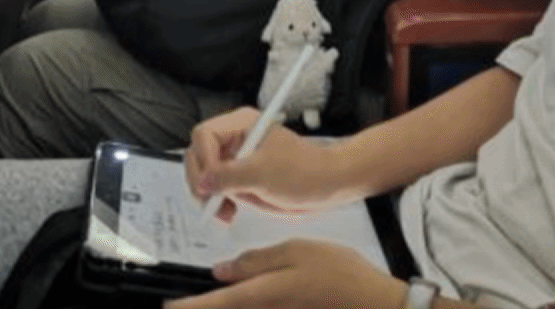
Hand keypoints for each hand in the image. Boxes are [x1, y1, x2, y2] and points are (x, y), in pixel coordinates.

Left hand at [164, 241, 406, 308]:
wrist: (374, 303)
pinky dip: (245, 305)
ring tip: (209, 300)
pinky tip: (245, 295)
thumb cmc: (339, 273)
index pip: (214, 305)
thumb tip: (222, 271)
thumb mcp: (297, 251)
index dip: (187, 308)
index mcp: (262, 295)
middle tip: (180, 305)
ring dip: (224, 306)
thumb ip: (257, 261)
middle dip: (204, 308)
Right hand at [183, 108, 351, 222]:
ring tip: (223, 211)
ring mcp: (236, 160)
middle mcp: (236, 139)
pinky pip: (216, 189)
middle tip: (210, 201)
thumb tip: (203, 181)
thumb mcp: (264, 173)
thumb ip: (229, 176)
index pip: (204, 135)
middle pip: (198, 155)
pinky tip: (228, 212)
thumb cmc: (306, 170)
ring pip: (204, 175)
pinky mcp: (240, 178)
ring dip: (207, 195)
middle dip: (201, 180)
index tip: (211, 181)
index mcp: (242, 124)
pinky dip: (217, 202)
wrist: (326, 186)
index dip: (204, 159)